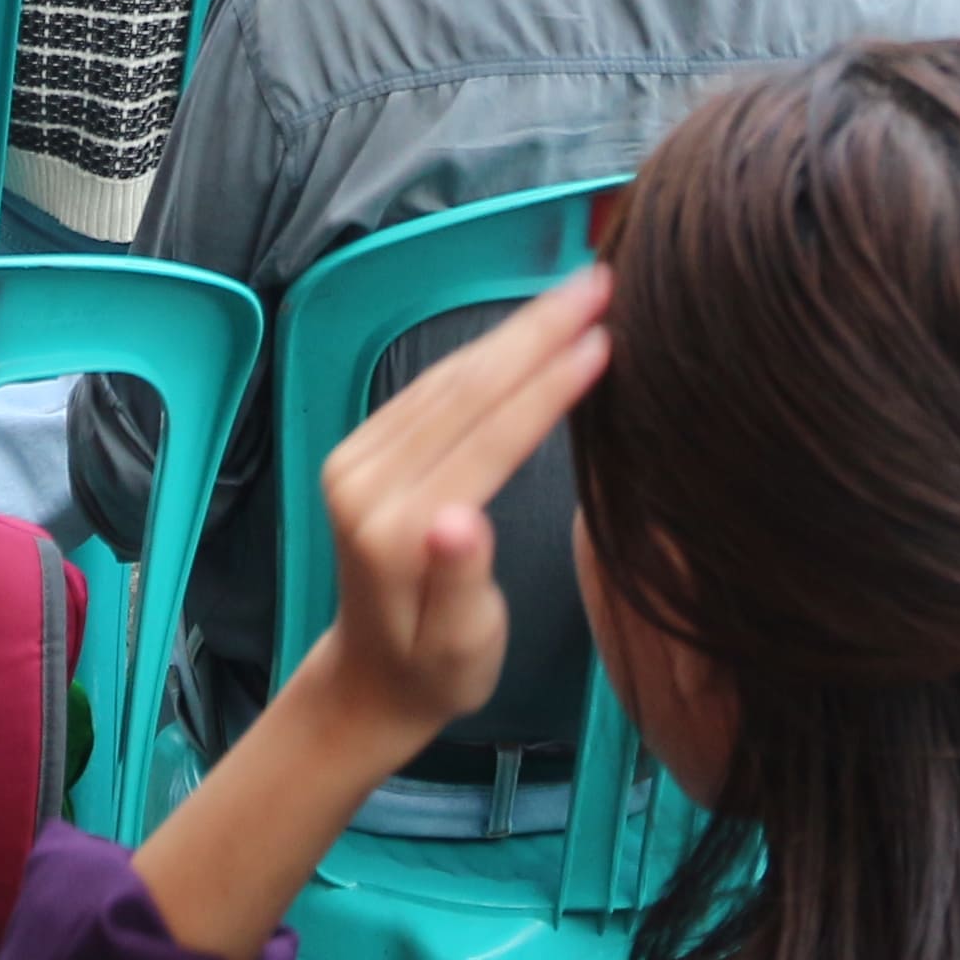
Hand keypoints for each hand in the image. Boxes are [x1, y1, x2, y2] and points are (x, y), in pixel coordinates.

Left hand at [296, 264, 613, 746]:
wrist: (368, 677)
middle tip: (601, 282)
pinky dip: (485, 352)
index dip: (547, 387)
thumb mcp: (461, 647)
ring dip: (515, 330)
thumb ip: (460, 582)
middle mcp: (363, 479)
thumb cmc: (435, 672)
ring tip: (578, 290)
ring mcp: (355, 457)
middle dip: (536, 332)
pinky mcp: (360, 447)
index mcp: (393, 527)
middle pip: (464, 391)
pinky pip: (431, 386)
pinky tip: (527, 328)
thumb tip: (460, 518)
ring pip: (448, 378)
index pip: (485, 440)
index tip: (605, 338)